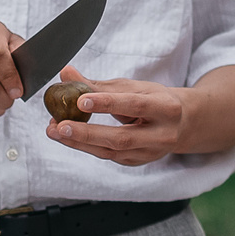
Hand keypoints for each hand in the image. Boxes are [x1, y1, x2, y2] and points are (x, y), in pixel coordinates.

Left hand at [44, 66, 191, 166]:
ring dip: (79, 142)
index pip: (134, 105)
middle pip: (122, 138)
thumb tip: (66, 73)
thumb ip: (99, 84)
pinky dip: (85, 147)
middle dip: (87, 133)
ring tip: (54, 130)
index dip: (107, 103)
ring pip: (111, 152)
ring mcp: (149, 153)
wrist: (180, 124)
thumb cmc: (154, 100)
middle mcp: (161, 134)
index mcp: (166, 108)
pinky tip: (67, 137)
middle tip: (59, 124)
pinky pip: (108, 156)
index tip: (80, 100)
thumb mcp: (133, 87)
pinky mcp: (137, 162)